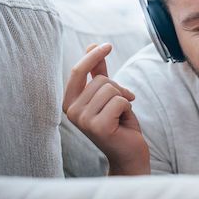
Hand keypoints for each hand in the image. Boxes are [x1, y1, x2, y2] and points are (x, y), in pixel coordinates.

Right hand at [62, 43, 149, 174]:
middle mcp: (71, 112)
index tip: (108, 45)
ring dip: (123, 99)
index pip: (78, 71)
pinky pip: (119, 101)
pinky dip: (128, 108)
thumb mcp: (108, 95)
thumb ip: (98, 73)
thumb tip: (92, 46)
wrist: (129, 153)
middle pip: (101, 80)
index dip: (93, 56)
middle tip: (120, 106)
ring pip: (111, 89)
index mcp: (69, 102)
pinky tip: (124, 121)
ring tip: (121, 115)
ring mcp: (83, 120)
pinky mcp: (98, 127)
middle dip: (118, 89)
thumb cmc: (119, 123)